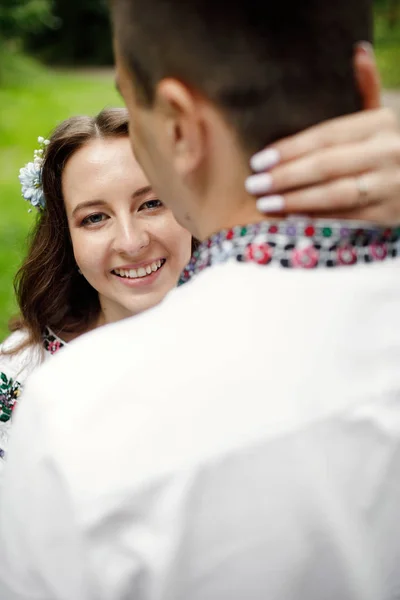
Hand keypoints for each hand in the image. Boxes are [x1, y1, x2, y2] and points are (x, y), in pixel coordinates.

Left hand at [245, 43, 399, 225]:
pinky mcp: (386, 216)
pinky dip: (316, 220)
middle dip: (286, 176)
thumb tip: (358, 50)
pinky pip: (345, 219)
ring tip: (265, 204)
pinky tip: (290, 221)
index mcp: (380, 123)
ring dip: (296, 201)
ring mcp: (390, 186)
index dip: (290, 149)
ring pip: (335, 195)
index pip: (325, 136)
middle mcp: (388, 152)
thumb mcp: (376, 120)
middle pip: (327, 165)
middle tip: (253, 184)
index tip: (258, 161)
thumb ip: (366, 91)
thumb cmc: (380, 150)